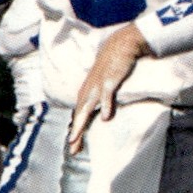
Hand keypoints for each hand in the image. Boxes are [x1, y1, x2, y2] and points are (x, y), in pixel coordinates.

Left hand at [68, 25, 148, 154]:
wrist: (120, 44)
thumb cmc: (112, 64)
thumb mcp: (103, 82)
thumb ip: (100, 96)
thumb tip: (102, 113)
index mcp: (87, 92)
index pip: (79, 114)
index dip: (76, 131)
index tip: (74, 147)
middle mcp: (89, 90)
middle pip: (79, 114)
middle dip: (75, 132)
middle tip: (72, 148)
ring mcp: (98, 85)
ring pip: (86, 107)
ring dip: (81, 123)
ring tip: (76, 138)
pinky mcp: (110, 80)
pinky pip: (107, 95)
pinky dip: (105, 106)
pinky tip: (105, 118)